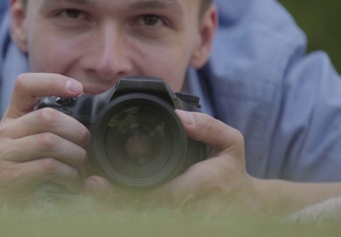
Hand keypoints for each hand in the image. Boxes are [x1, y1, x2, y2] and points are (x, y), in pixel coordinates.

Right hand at [0, 73, 89, 205]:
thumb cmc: (5, 172)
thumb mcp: (17, 143)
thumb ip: (39, 128)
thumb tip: (79, 121)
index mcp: (10, 119)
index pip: (25, 85)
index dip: (53, 81)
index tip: (77, 89)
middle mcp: (5, 132)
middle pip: (47, 116)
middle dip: (76, 131)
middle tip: (87, 147)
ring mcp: (4, 154)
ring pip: (50, 141)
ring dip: (75, 155)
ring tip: (82, 167)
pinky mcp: (9, 176)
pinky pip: (48, 167)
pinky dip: (69, 175)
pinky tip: (72, 182)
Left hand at [84, 110, 257, 212]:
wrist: (247, 208)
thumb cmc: (233, 172)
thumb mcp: (231, 142)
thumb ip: (208, 126)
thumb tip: (180, 116)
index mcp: (205, 184)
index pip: (165, 193)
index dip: (133, 190)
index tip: (106, 180)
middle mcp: (192, 209)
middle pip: (148, 211)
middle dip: (117, 201)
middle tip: (92, 186)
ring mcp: (184, 223)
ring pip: (146, 220)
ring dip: (118, 210)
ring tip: (94, 194)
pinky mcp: (177, 226)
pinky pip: (149, 222)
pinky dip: (128, 214)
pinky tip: (108, 203)